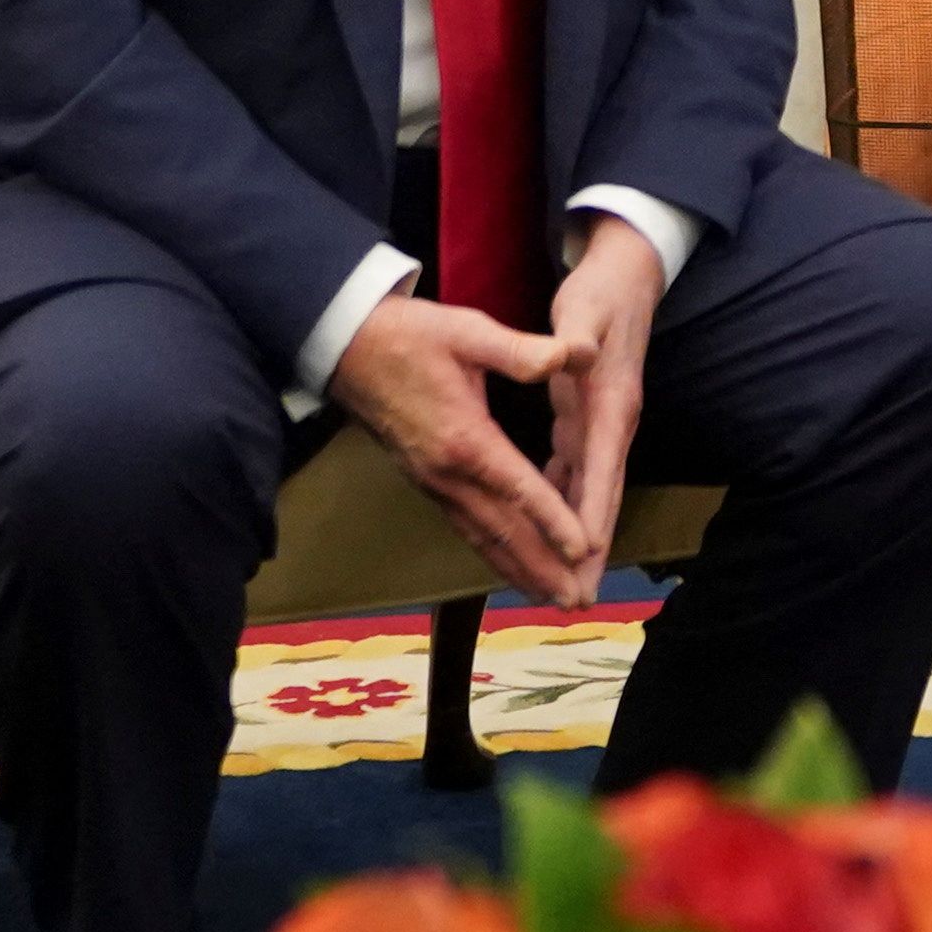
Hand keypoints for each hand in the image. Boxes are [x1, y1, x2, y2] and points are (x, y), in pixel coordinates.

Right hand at [328, 285, 599, 600]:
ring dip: (518, 569)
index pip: (518, 489)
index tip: (584, 551)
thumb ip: (522, 351)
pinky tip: (510, 564)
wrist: (347, 347)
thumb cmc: (410, 335)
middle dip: (541, 567)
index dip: (553, 521)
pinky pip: (465, 527)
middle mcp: (447, 473)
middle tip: (575, 600)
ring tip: (550, 596)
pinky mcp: (426, 482)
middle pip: (501, 530)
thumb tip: (577, 353)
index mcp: (465, 438)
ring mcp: (433, 483)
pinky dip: (492, 552)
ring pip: (482, 536)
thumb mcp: (468, 331)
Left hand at [544, 213, 665, 562]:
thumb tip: (573, 351)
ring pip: (588, 493)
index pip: (601, 467)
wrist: (625, 277)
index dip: (593, 513)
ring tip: (566, 585)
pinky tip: (544, 531)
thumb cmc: (599, 294)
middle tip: (577, 599)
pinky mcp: (589, 422)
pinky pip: (575, 476)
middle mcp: (611, 424)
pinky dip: (563, 506)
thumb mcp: (585, 310)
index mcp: (610, 403)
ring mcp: (602, 426)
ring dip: (578, 538)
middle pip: (600, 496)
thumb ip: (577, 335)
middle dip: (590, 549)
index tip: (585, 557)